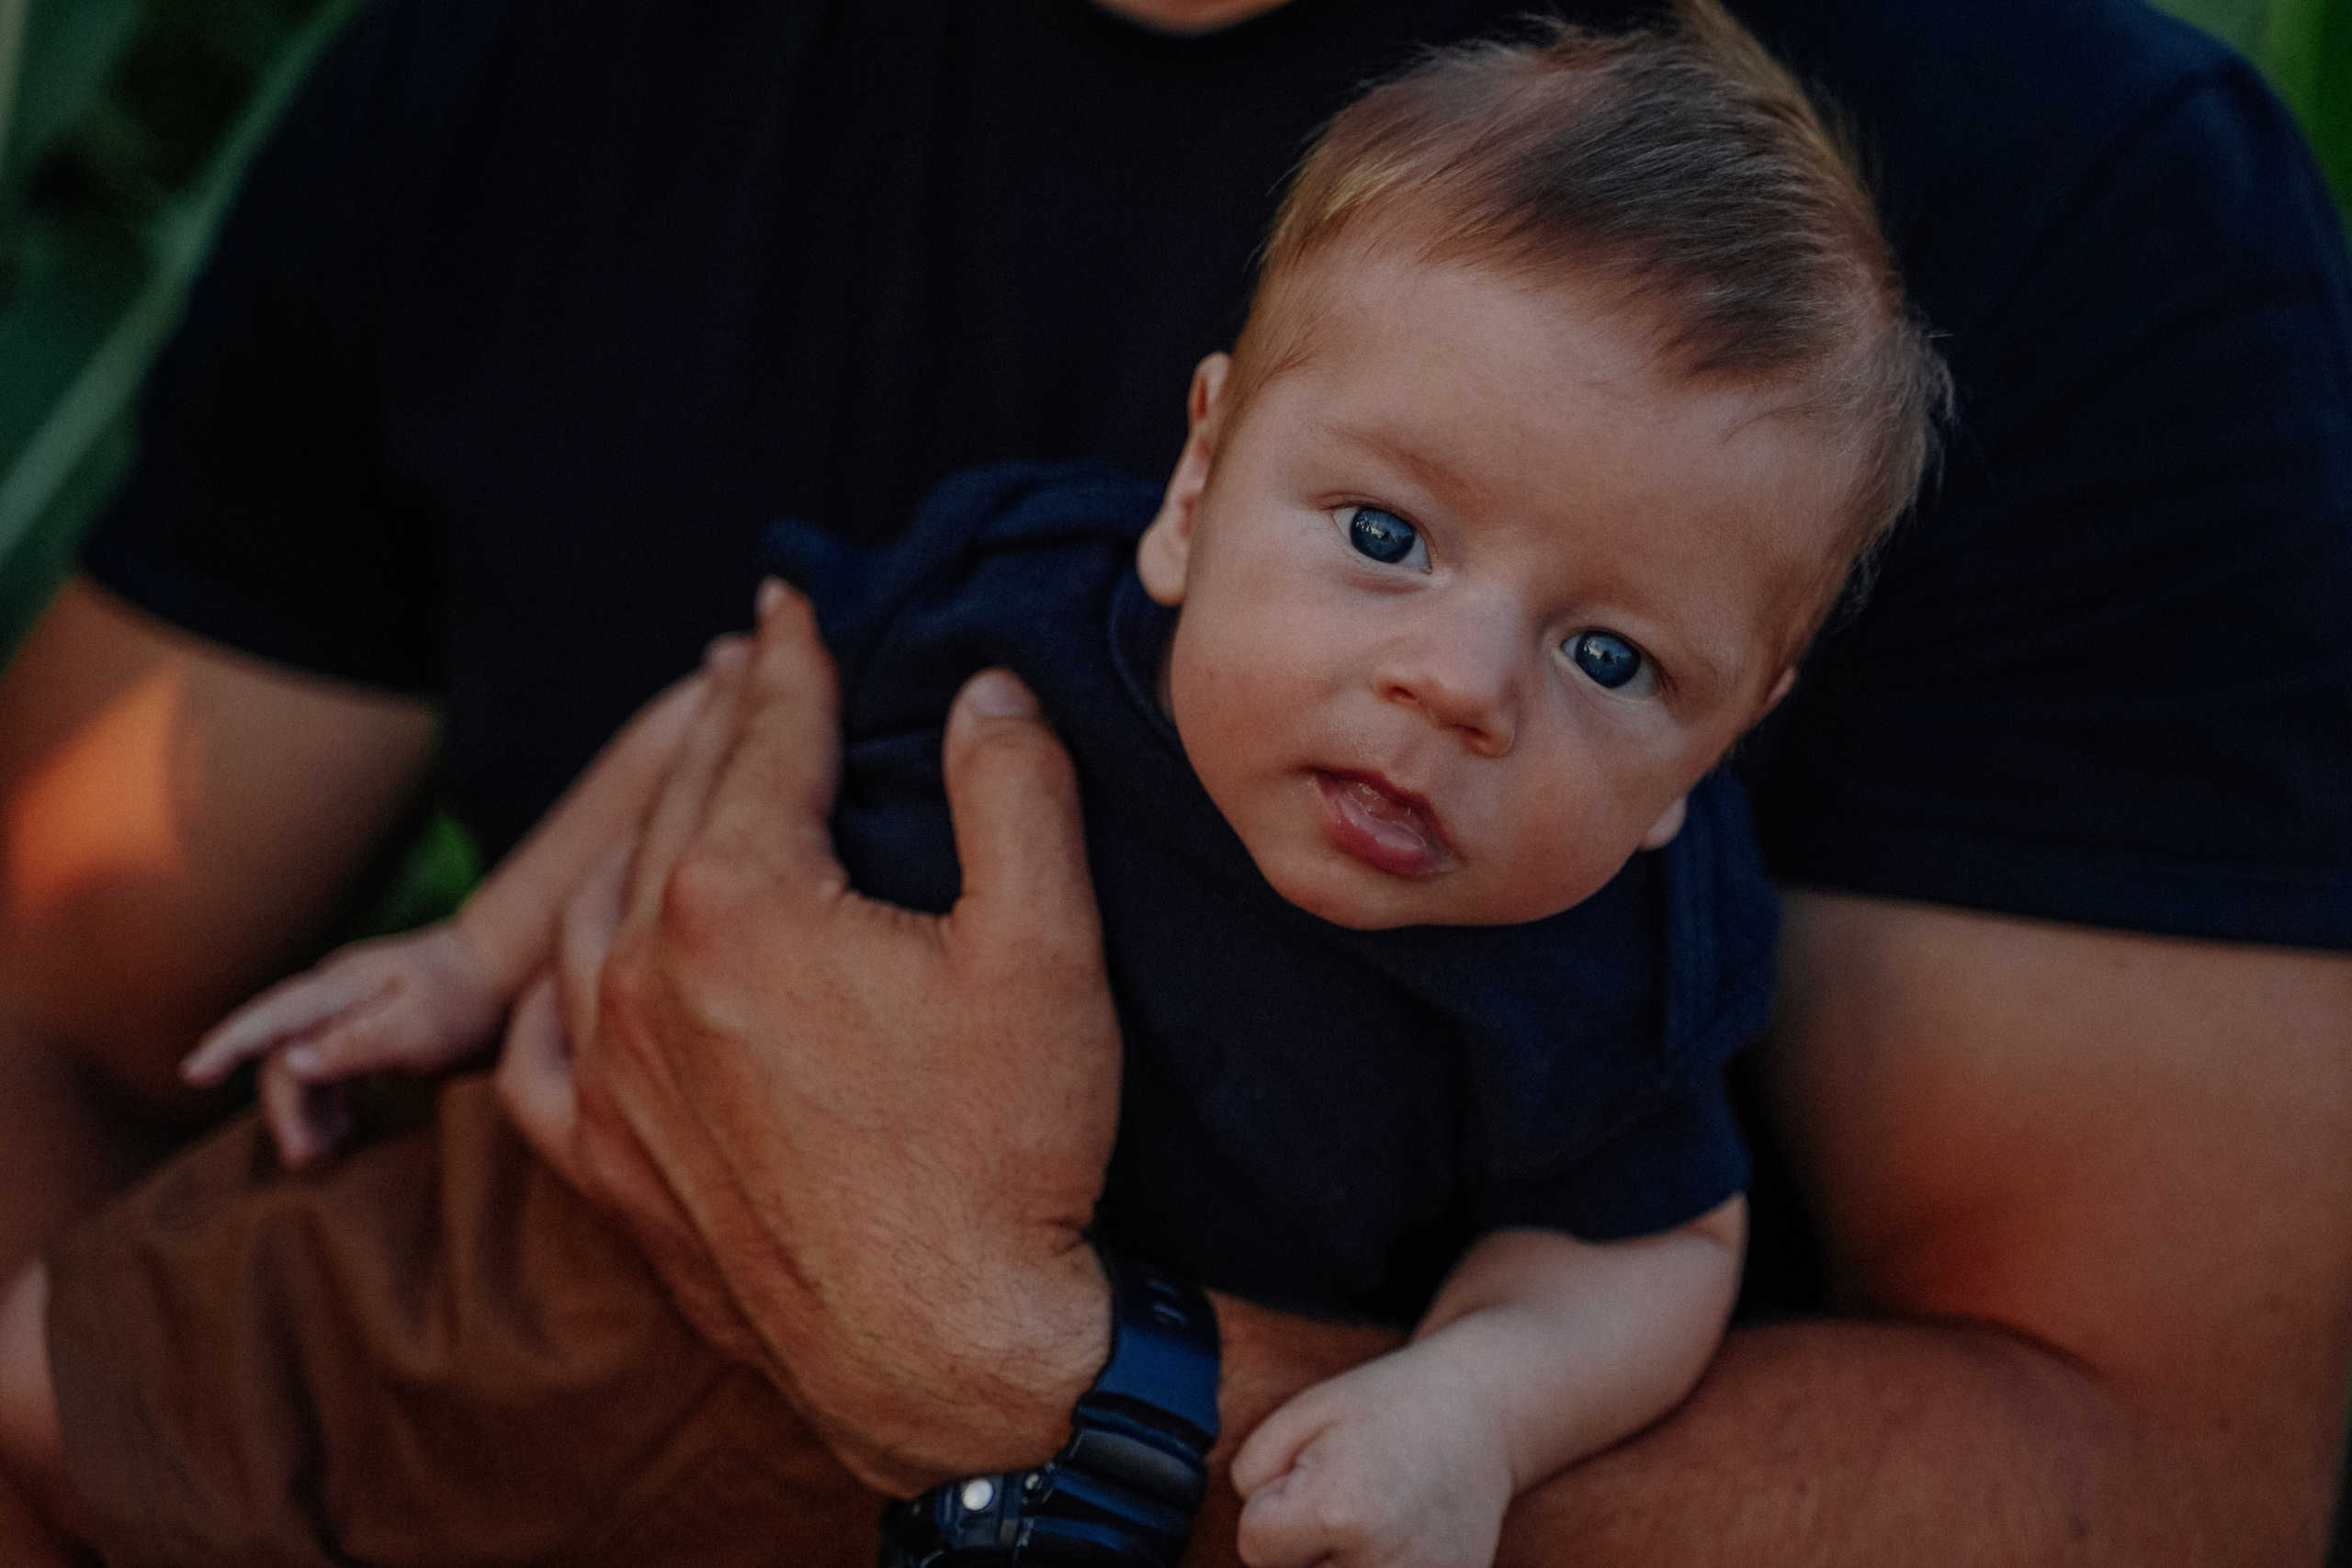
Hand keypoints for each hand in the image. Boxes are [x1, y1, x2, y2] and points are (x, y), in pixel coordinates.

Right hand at [180, 924, 502, 1165]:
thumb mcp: (419, 1025)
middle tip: (304, 1158)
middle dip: (284, 1108)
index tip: (193, 1073)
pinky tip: (339, 1135)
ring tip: (321, 1155)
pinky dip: (328, 1103)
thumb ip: (356, 1042)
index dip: (229, 1045)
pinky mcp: (359, 1024)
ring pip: (302, 1065)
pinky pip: (326, 1068)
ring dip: (305, 1112)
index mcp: (340, 987)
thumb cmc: (465, 997)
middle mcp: (332, 993)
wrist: (502, 964)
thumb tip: (289, 1062)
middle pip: (283, 1054)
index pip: (271, 1017)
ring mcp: (344, 1008)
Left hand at [546, 582, 1122, 1493]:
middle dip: (714, 720)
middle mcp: (641, 972)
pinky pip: (539, 1045)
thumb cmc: (1007, 1157)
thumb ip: (1013, 791)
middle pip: (675, 802)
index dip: (790, 659)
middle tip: (743, 662)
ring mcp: (604, 1074)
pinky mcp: (601, 1164)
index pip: (762, 738)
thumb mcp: (1046, 952)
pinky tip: (581, 969)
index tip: (792, 602)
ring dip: (642, 829)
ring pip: (596, 905)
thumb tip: (983, 688)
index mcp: (740, 901)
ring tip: (682, 789)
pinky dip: (560, 982)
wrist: (949, 1358)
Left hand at [1231, 1346, 1512, 1567]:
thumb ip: (1250, 1477)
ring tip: (1367, 1518)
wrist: (1481, 1410)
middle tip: (1342, 1497)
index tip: (1307, 1478)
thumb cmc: (1388, 1405)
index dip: (1269, 1511)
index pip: (1255, 1548)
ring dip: (1334, 1561)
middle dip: (1301, 1547)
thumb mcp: (1300, 1416)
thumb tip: (1251, 1535)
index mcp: (1336, 1511)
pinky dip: (1369, 1566)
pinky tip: (1394, 1538)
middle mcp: (1380, 1564)